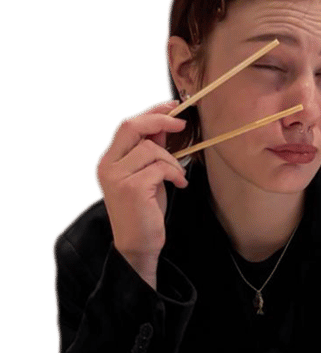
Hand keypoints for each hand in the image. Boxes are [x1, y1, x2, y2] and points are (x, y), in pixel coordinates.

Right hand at [95, 101, 187, 288]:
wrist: (138, 245)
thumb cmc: (145, 211)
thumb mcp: (147, 175)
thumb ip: (151, 151)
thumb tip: (165, 123)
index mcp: (108, 159)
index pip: (127, 125)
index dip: (151, 112)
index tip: (173, 107)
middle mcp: (107, 164)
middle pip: (131, 126)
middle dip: (159, 119)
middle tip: (182, 123)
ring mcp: (116, 176)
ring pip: (151, 149)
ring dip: (172, 160)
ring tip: (178, 176)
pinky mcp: (131, 188)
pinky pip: (159, 167)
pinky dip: (175, 173)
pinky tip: (179, 185)